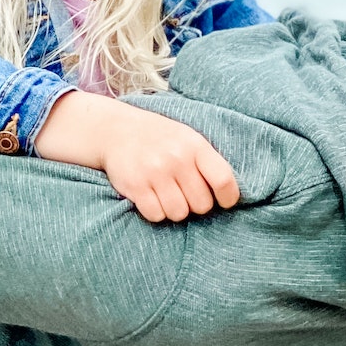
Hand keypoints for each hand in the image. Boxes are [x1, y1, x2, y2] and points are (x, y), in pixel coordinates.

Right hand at [34, 91, 239, 223]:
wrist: (116, 130)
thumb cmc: (159, 138)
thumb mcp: (188, 138)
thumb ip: (207, 162)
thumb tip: (229, 194)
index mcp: (195, 145)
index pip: (223, 180)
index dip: (228, 198)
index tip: (224, 202)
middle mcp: (177, 158)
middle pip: (202, 204)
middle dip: (196, 204)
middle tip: (185, 193)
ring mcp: (155, 172)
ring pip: (179, 213)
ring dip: (174, 210)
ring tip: (167, 194)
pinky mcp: (135, 185)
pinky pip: (156, 215)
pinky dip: (155, 212)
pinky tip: (151, 197)